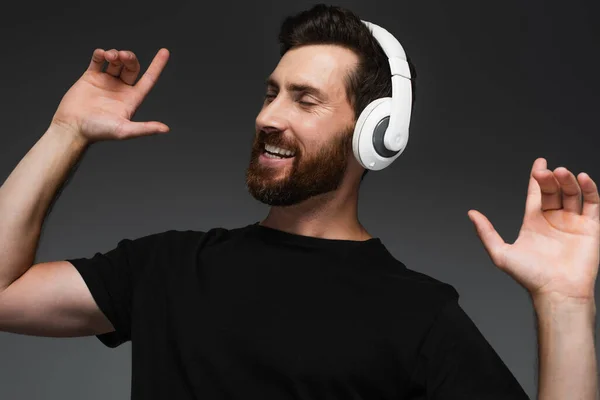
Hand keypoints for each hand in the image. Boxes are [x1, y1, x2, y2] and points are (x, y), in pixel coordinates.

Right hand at [50, 48, 170, 143]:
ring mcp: (105, 82)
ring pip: (115, 61)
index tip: (165, 51)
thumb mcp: (124, 130)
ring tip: (110, 56)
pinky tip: (101, 54)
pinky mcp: (90, 77)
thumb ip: (145, 128)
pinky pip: (98, 60)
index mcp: (131, 99)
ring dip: (115, 54)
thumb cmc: (98, 132)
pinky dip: (100, 54)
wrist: (72, 128)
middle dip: (129, 58)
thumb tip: (166, 129)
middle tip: (123, 55)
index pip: (149, 79)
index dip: (157, 65)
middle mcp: (120, 89)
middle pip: (131, 67)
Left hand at [468, 158, 598, 303]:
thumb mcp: (501, 253)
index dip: (537, 178)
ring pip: (572, 194)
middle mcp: (553, 220)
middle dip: (550, 178)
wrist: (557, 292)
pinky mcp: (590, 228)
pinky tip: (582, 178)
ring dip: (568, 181)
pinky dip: (589, 189)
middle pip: (553, 191)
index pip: (536, 194)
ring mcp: (572, 223)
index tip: (539, 162)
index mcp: (534, 222)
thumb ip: (486, 232)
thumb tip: (471, 213)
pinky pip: (592, 204)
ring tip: (562, 172)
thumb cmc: (530, 277)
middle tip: (546, 171)